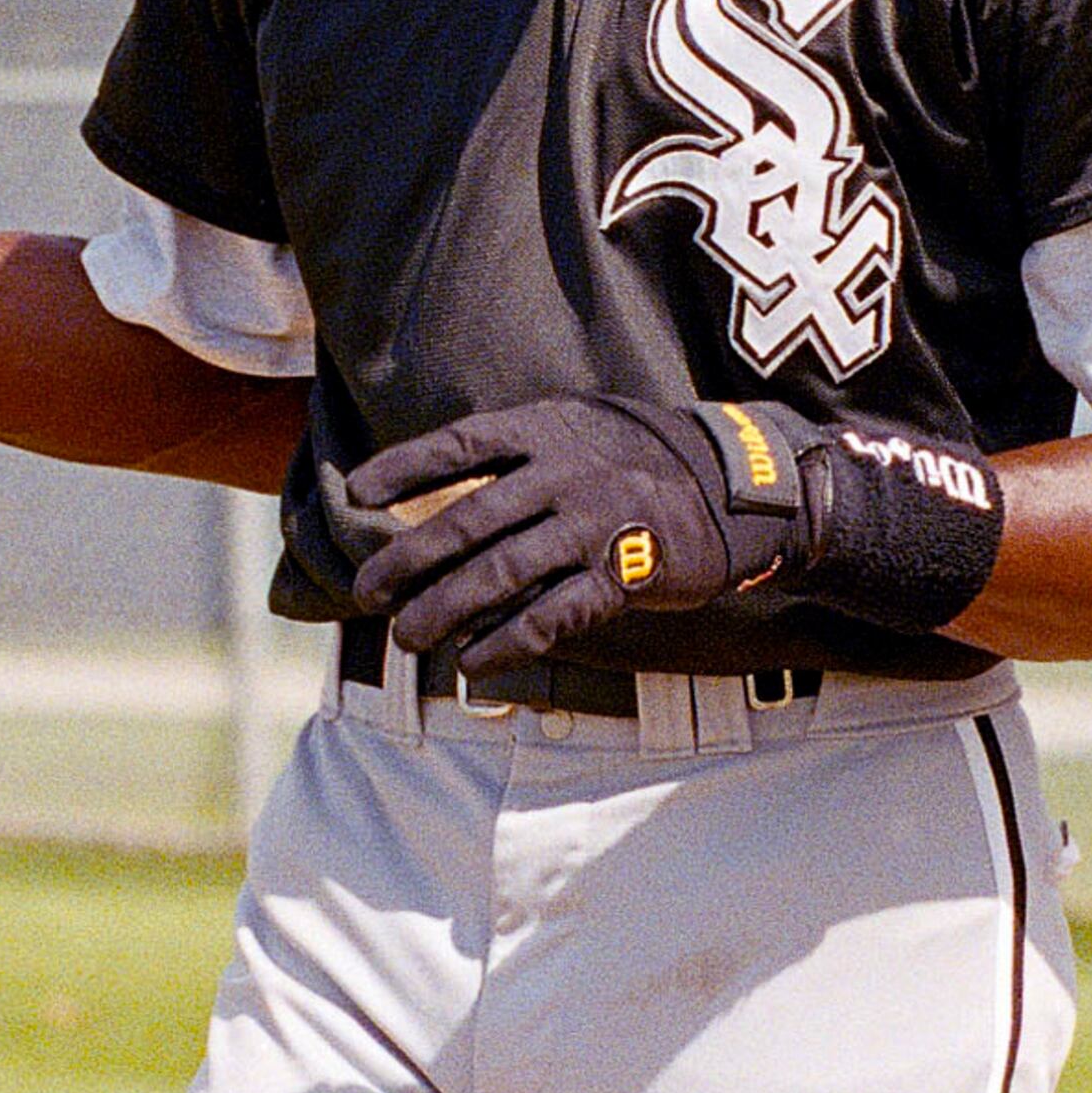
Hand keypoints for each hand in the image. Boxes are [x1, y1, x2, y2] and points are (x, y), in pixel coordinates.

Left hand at [347, 396, 797, 671]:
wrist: (736, 486)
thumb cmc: (640, 458)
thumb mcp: (580, 428)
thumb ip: (518, 452)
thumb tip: (440, 492)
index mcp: (546, 430)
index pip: (460, 445)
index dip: (404, 467)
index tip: (355, 491)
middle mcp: (563, 474)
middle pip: (467, 520)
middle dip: (407, 560)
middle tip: (367, 593)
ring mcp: (591, 526)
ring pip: (499, 574)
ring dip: (444, 610)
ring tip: (407, 637)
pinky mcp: (621, 575)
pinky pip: (551, 616)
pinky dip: (505, 644)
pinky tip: (473, 664)